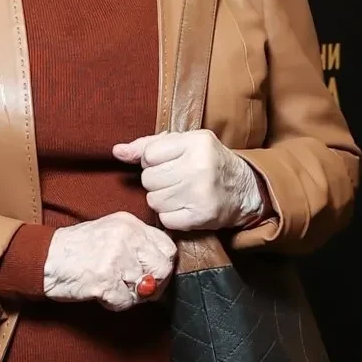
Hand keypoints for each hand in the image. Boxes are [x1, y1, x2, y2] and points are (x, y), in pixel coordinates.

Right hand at [43, 212, 176, 311]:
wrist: (45, 258)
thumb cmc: (77, 249)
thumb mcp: (111, 233)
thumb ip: (138, 247)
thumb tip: (162, 271)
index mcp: (129, 223)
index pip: (167, 247)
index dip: (163, 265)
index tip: (152, 274)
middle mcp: (126, 237)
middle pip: (162, 268)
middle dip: (153, 284)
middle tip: (136, 288)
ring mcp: (116, 258)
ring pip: (144, 288)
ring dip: (130, 294)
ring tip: (111, 286)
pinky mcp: (105, 279)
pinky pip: (125, 301)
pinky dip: (114, 303)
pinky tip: (101, 292)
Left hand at [112, 130, 270, 232]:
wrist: (244, 189)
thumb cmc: (207, 161)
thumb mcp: (184, 143)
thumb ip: (148, 144)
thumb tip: (117, 151)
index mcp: (196, 142)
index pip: (148, 154)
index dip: (152, 161)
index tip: (167, 163)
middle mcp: (198, 167)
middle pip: (148, 179)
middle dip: (156, 181)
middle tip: (174, 180)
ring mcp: (200, 193)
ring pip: (153, 200)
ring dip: (161, 199)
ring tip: (179, 193)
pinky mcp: (200, 217)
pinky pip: (164, 219)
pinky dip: (170, 215)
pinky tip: (183, 207)